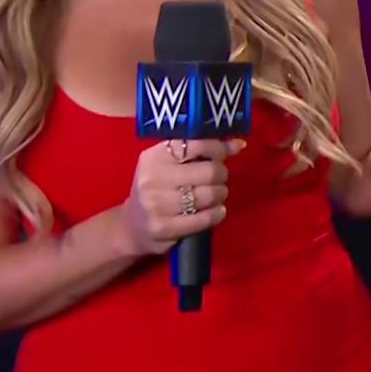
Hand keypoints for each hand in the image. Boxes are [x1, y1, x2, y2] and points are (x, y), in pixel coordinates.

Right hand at [123, 138, 241, 255]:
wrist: (132, 226)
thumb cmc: (157, 189)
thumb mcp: (168, 164)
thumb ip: (199, 151)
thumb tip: (237, 144)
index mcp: (155, 157)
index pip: (196, 143)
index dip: (218, 148)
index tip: (226, 152)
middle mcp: (153, 178)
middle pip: (209, 171)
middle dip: (221, 174)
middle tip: (217, 178)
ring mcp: (157, 204)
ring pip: (210, 195)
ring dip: (220, 195)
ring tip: (214, 195)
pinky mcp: (164, 227)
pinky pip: (206, 218)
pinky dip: (217, 213)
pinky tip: (214, 211)